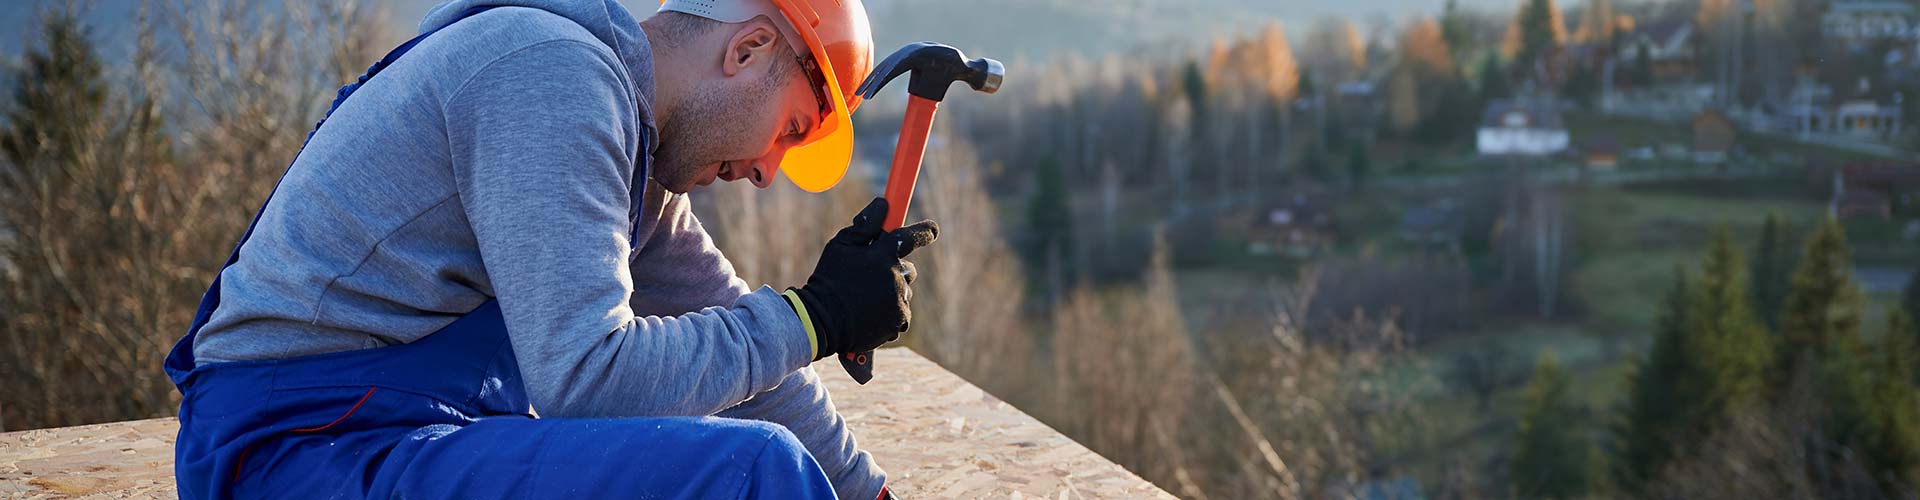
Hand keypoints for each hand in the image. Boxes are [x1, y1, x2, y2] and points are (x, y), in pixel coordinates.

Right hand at [787, 198, 937, 359]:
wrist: (822, 322)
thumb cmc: (828, 279)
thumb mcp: (840, 246)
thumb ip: (865, 225)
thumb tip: (884, 203)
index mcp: (883, 253)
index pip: (913, 236)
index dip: (924, 231)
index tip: (932, 230)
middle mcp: (896, 276)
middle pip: (908, 267)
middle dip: (894, 268)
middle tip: (872, 275)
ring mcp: (899, 300)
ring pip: (904, 290)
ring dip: (890, 290)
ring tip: (864, 298)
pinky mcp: (900, 321)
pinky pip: (901, 310)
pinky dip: (890, 310)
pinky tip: (869, 312)